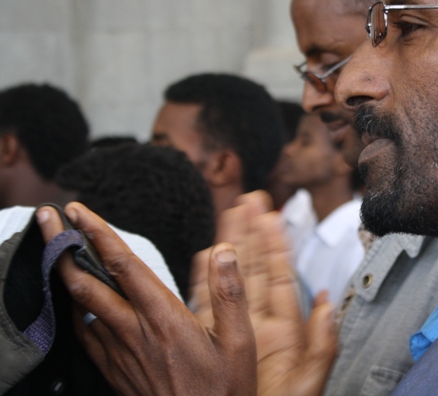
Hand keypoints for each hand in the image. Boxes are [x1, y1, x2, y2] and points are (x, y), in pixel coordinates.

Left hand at [36, 202, 256, 395]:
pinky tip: (76, 303)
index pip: (123, 266)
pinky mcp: (114, 371)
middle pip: (85, 281)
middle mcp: (135, 332)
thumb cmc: (223, 391)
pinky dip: (73, 310)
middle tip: (45, 219)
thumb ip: (230, 293)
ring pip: (79, 307)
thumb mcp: (241, 342)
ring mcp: (119, 353)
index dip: (98, 234)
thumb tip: (224, 250)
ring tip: (54, 250)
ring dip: (63, 273)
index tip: (78, 211)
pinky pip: (83, 335)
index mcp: (165, 319)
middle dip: (60, 245)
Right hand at [191, 192, 337, 395]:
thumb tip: (330, 302)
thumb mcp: (309, 381)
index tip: (271, 213)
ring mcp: (235, 331)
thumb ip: (322, 343)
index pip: (278, 275)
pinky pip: (207, 303)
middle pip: (254, 268)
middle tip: (248, 198)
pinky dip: (205, 279)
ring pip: (230, 279)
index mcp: (284, 330)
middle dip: (251, 232)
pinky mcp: (213, 342)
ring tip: (228, 215)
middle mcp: (260, 325)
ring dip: (230, 246)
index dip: (275, 243)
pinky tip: (206, 256)